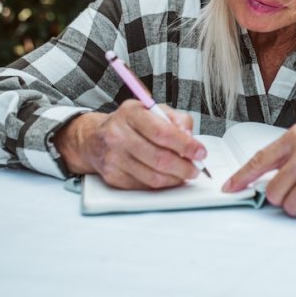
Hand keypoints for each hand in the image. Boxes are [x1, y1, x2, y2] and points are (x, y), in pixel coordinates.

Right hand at [53, 100, 205, 189]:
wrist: (95, 138)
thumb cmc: (130, 123)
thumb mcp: (154, 110)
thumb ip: (177, 120)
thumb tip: (190, 139)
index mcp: (131, 113)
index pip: (162, 132)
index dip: (185, 145)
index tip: (200, 152)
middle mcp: (118, 135)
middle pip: (159, 158)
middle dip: (184, 166)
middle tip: (196, 168)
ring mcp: (113, 157)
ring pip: (152, 176)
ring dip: (175, 178)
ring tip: (185, 173)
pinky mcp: (112, 176)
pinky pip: (143, 185)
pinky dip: (161, 184)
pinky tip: (167, 177)